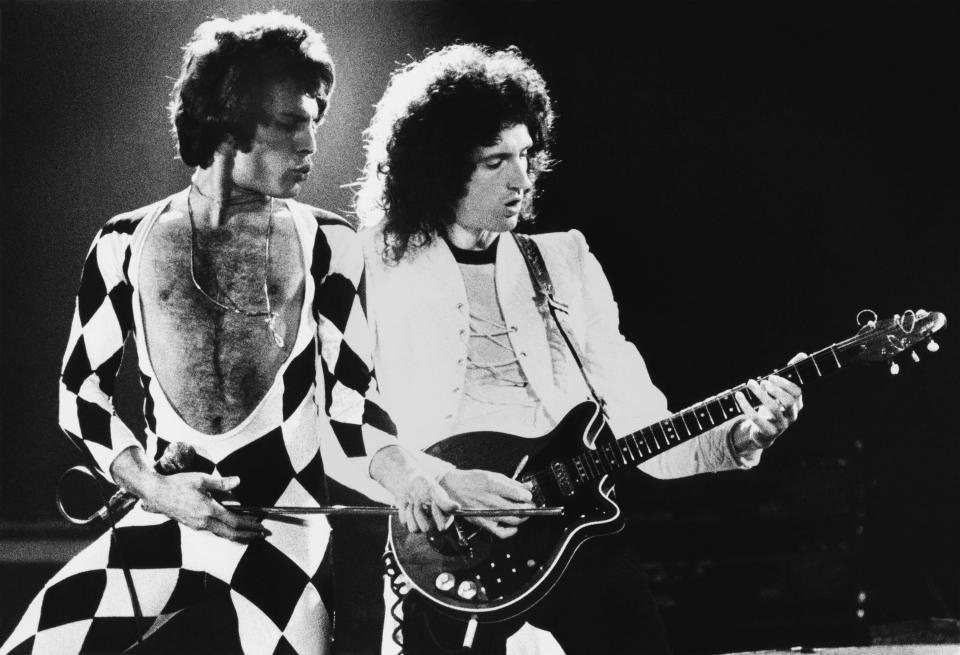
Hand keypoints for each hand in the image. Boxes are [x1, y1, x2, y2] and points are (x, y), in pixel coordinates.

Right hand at [139, 473, 269, 542]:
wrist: (156, 493)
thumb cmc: (178, 484)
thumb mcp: (201, 479)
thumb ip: (221, 483)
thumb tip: (238, 481)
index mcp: (208, 511)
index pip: (234, 522)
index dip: (250, 525)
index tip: (261, 527)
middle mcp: (204, 522)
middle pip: (231, 534)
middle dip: (249, 536)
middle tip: (263, 535)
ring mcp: (197, 526)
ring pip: (222, 535)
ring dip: (238, 535)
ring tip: (251, 534)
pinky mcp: (193, 525)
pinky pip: (214, 532)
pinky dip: (227, 532)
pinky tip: (232, 529)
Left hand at [370, 445, 459, 532]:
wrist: (409, 482)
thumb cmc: (424, 485)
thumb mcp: (433, 490)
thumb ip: (443, 501)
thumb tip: (457, 507)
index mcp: (444, 515)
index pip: (442, 526)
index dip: (436, 514)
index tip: (433, 502)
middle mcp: (434, 523)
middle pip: (426, 528)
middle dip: (419, 512)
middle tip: (418, 500)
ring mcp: (422, 524)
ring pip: (414, 529)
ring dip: (411, 513)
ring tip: (412, 503)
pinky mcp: (411, 524)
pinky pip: (405, 523)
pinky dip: (405, 513)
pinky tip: (408, 505)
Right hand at [439, 468, 534, 538]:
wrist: (451, 487)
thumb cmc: (472, 480)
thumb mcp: (492, 475)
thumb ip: (512, 482)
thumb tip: (528, 487)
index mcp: (493, 485)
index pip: (519, 495)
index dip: (528, 496)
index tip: (528, 496)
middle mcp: (491, 500)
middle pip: (519, 509)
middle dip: (529, 508)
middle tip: (530, 505)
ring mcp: (486, 513)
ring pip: (513, 520)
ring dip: (523, 518)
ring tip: (524, 513)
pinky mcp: (482, 522)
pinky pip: (501, 533)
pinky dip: (511, 532)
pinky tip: (514, 527)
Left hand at [732, 352, 804, 452]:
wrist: (764, 432)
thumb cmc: (774, 406)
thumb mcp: (781, 391)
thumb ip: (789, 374)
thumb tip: (802, 355)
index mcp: (796, 404)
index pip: (797, 393)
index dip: (785, 383)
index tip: (771, 376)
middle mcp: (791, 415)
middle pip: (788, 401)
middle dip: (775, 389)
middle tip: (762, 381)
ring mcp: (781, 425)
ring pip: (774, 409)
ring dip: (760, 394)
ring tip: (750, 384)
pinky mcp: (768, 432)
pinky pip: (757, 419)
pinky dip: (747, 406)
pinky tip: (739, 396)